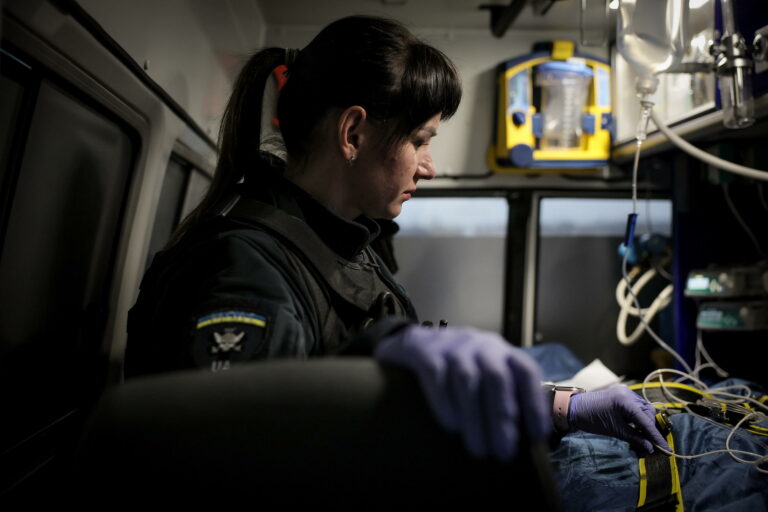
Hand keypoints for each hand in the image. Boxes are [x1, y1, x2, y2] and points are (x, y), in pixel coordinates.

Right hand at [374, 324, 550, 460]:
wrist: (415, 342)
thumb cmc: (459, 369)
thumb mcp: (486, 374)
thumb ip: (505, 397)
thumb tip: (528, 440)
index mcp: (502, 352)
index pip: (526, 371)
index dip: (534, 402)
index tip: (536, 435)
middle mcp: (480, 345)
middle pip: (496, 377)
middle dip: (502, 417)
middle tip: (504, 452)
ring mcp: (452, 346)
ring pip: (467, 380)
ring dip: (475, 418)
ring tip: (478, 450)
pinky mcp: (424, 351)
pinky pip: (436, 375)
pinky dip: (445, 402)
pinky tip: (451, 425)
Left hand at [567, 385, 670, 453]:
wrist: (575, 408)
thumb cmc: (592, 419)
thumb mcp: (615, 431)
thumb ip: (634, 438)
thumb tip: (650, 448)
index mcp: (625, 401)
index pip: (646, 421)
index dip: (656, 436)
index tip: (666, 449)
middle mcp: (628, 393)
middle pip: (648, 414)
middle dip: (650, 430)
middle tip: (652, 445)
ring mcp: (625, 391)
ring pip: (644, 409)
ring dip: (645, 423)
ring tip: (645, 438)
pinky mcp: (622, 393)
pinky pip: (636, 405)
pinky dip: (638, 417)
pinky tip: (637, 427)